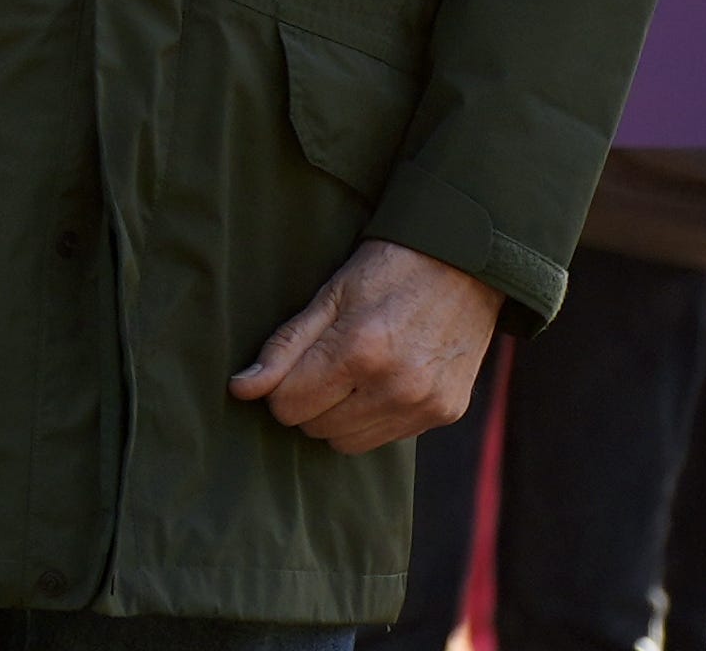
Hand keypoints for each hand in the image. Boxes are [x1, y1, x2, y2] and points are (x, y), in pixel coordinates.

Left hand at [233, 240, 497, 453]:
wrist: (465, 263)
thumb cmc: (387, 270)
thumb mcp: (329, 296)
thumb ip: (283, 347)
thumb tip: (240, 389)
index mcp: (358, 350)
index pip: (288, 406)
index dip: (280, 387)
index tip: (293, 365)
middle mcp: (395, 386)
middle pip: (315, 428)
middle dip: (309, 401)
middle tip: (325, 364)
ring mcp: (424, 404)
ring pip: (348, 443)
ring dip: (339, 417)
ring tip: (353, 374)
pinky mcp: (446, 413)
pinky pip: (387, 438)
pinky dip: (375, 417)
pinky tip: (385, 380)